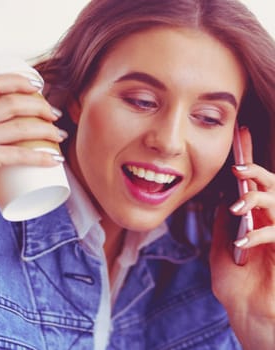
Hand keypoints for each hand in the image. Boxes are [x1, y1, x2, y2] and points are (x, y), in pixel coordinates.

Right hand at [0, 74, 65, 239]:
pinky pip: (19, 153)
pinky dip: (42, 155)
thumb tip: (7, 126)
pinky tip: (55, 159)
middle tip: (54, 115)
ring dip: (47, 128)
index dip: (17, 80)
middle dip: (39, 105)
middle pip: (9, 101)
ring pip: (19, 126)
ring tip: (60, 135)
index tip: (38, 86)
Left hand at [210, 126, 274, 347]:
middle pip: (273, 189)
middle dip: (259, 175)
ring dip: (260, 200)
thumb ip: (224, 229)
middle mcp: (273, 227)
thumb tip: (222, 203)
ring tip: (239, 207)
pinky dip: (261, 233)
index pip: (256, 190)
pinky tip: (244, 240)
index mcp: (258, 225)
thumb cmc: (240, 293)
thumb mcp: (224, 256)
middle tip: (240, 171)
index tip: (241, 140)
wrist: (252, 323)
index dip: (250, 169)